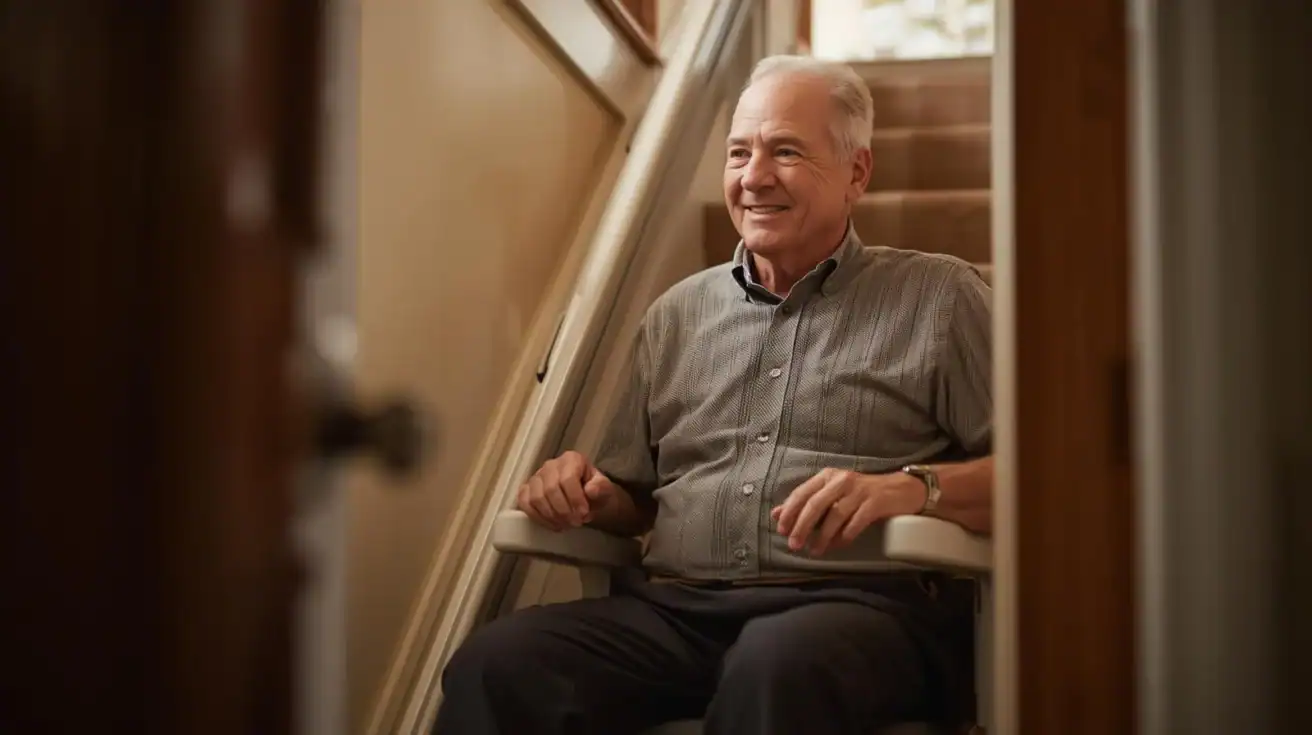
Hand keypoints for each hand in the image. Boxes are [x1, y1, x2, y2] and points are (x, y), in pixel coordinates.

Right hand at [516, 450, 616, 530]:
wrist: (587, 499)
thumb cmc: (595, 492)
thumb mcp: (605, 489)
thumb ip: (601, 488)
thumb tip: (591, 490)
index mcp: (572, 459)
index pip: (567, 478)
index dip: (575, 499)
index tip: (583, 514)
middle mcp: (551, 465)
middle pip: (550, 489)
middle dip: (563, 511)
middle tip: (576, 523)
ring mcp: (536, 477)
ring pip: (536, 498)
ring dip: (552, 516)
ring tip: (566, 525)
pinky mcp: (526, 490)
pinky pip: (524, 503)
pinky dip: (538, 517)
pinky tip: (553, 525)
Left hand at [771, 468, 922, 555]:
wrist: (900, 490)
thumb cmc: (861, 494)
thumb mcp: (831, 494)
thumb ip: (806, 502)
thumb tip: (776, 514)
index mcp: (827, 476)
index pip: (802, 493)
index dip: (789, 512)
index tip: (781, 530)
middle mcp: (841, 480)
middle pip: (815, 504)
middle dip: (802, 526)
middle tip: (794, 545)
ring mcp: (859, 491)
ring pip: (834, 515)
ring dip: (822, 536)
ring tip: (815, 551)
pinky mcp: (874, 503)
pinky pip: (855, 523)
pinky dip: (844, 537)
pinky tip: (837, 546)